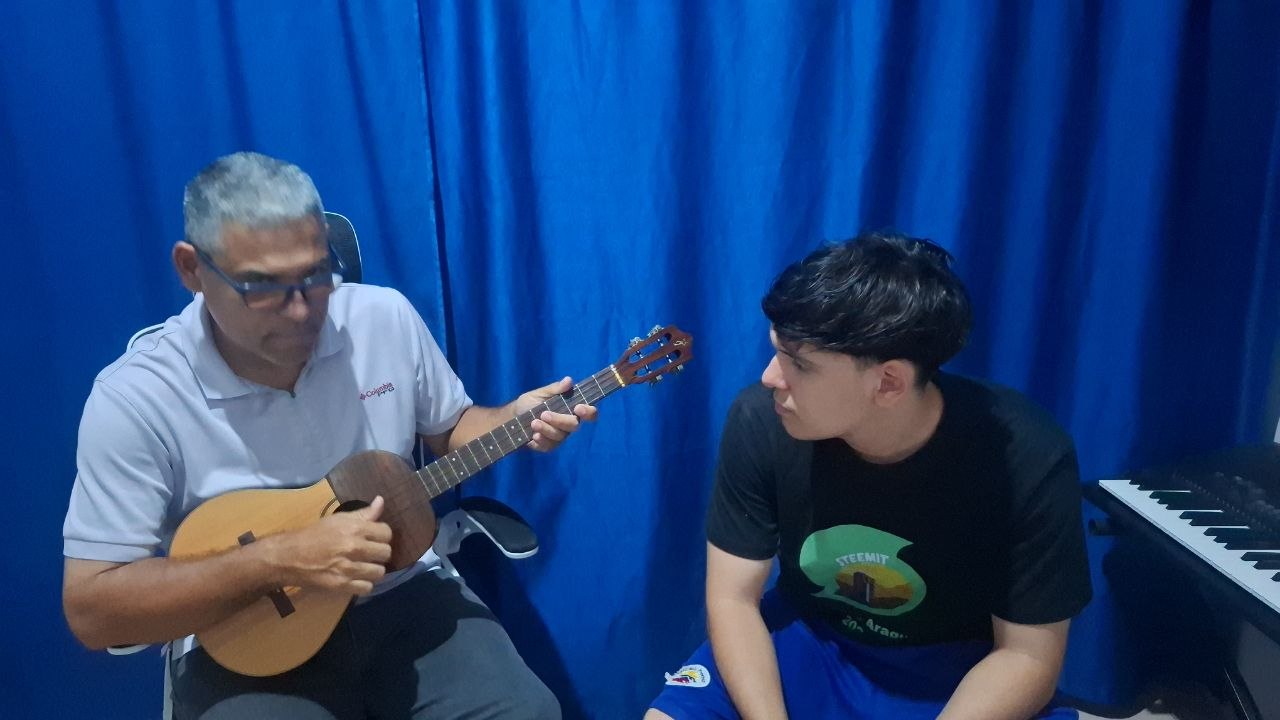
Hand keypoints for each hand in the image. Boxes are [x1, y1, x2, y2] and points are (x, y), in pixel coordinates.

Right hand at [267, 496, 392, 595]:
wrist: (290, 556)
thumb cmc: (315, 535)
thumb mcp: (338, 519)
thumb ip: (363, 513)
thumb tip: (381, 501)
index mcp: (354, 528)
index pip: (387, 533)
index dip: (382, 535)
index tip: (374, 538)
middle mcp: (354, 548)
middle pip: (386, 553)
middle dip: (379, 553)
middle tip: (369, 553)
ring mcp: (348, 568)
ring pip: (379, 572)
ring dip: (372, 570)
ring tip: (363, 566)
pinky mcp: (342, 585)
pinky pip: (367, 587)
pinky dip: (363, 584)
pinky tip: (356, 578)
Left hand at [514, 376, 598, 451]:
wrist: (513, 417)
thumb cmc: (530, 402)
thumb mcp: (540, 393)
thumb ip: (555, 389)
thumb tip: (568, 380)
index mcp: (571, 409)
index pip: (589, 413)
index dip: (588, 412)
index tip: (578, 408)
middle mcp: (569, 424)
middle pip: (574, 425)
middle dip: (560, 420)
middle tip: (544, 414)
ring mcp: (559, 436)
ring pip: (560, 436)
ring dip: (547, 430)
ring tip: (533, 423)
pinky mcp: (549, 446)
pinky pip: (549, 446)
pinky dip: (541, 441)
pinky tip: (533, 436)